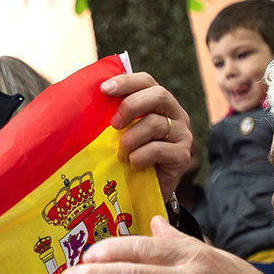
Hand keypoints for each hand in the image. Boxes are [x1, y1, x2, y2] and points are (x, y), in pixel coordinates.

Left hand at [100, 72, 191, 199]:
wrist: (143, 192)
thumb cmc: (128, 157)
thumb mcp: (120, 132)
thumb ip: (114, 114)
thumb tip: (91, 96)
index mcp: (159, 103)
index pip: (147, 81)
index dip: (127, 81)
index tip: (104, 89)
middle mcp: (176, 114)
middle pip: (159, 95)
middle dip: (131, 106)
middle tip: (114, 124)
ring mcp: (182, 135)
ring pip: (155, 124)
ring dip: (130, 140)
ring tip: (121, 154)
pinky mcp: (182, 156)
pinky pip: (157, 149)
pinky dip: (139, 157)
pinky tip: (133, 165)